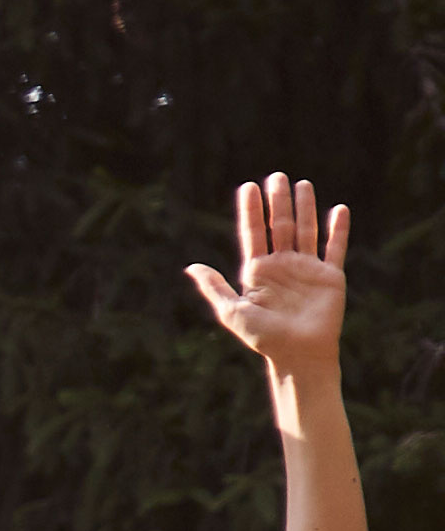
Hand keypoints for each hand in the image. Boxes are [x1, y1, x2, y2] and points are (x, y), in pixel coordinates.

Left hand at [191, 176, 351, 369]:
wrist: (297, 354)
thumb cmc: (263, 337)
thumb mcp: (232, 311)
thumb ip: (214, 287)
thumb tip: (191, 267)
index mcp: (257, 271)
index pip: (253, 233)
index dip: (251, 210)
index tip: (248, 187)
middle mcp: (282, 265)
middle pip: (280, 226)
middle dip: (278, 201)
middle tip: (276, 176)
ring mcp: (306, 269)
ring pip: (306, 230)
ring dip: (305, 207)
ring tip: (302, 183)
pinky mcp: (330, 276)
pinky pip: (335, 248)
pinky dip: (338, 229)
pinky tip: (338, 209)